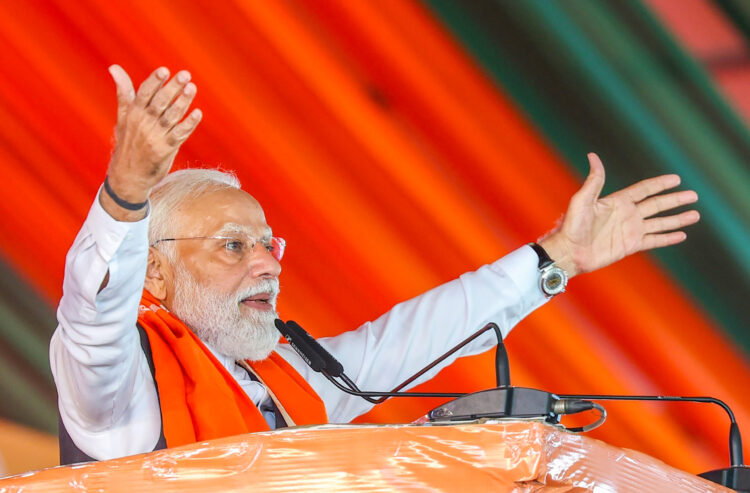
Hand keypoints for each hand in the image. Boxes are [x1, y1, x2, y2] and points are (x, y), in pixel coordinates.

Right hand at [101, 65, 201, 219]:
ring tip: (192, 88)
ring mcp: (155, 136)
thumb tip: (114, 67)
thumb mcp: (123, 117)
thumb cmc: (128, 142)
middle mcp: (144, 123)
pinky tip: (198, 113)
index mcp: (133, 113)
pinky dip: (189, 124)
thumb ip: (124, 92)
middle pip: (160, 102)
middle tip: (185, 74)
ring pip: (171, 116)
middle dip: (172, 88)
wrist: (128, 176)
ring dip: (183, 102)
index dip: (154, 82)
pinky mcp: (165, 149)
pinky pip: (179, 134)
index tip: (164, 70)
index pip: (144, 94)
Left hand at [539, 153, 699, 276]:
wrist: (570, 252)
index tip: (677, 179)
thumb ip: (594, 180)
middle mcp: (627, 214)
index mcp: (618, 201)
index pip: (644, 189)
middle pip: (657, 204)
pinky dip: (668, 238)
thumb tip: (592, 155)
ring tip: (695, 215)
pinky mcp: (630, 246)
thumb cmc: (572, 226)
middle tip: (694, 195)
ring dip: (677, 219)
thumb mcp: (582, 200)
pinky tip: (681, 235)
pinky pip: (654, 240)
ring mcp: (630, 230)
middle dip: (675, 200)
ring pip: (660, 222)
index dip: (660, 184)